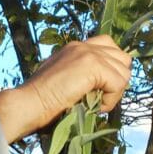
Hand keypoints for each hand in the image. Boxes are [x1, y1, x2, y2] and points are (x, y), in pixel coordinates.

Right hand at [0, 36, 131, 142]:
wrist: (28, 104)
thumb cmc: (40, 101)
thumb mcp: (63, 80)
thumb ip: (81, 75)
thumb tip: (102, 86)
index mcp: (75, 47)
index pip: (108, 47)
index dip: (111, 69)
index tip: (100, 88)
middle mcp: (84, 45)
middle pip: (122, 57)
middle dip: (117, 79)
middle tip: (101, 97)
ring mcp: (89, 53)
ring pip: (124, 71)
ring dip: (115, 91)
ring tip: (96, 103)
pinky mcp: (93, 65)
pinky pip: (119, 83)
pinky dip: (111, 100)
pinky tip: (95, 107)